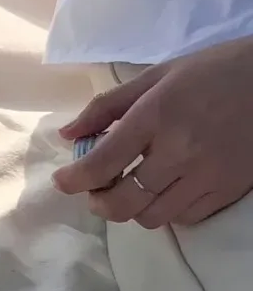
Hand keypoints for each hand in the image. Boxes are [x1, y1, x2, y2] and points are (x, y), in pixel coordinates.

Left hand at [52, 36, 252, 228]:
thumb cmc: (209, 71)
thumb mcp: (154, 76)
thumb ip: (107, 107)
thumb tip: (68, 134)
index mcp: (155, 116)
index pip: (104, 161)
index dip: (75, 179)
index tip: (62, 182)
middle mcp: (179, 151)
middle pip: (125, 200)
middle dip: (99, 203)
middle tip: (92, 193)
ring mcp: (207, 176)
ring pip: (154, 216)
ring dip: (130, 209)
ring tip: (124, 191)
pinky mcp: (229, 190)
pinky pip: (186, 218)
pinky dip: (164, 211)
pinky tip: (159, 192)